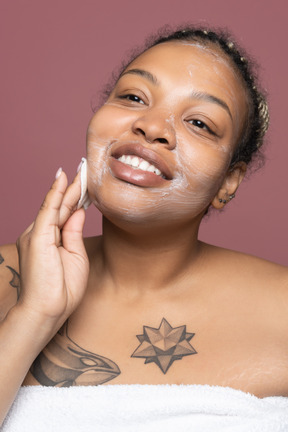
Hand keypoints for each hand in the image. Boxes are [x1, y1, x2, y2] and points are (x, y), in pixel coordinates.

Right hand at [16, 169, 88, 330]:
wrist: (47, 311)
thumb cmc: (62, 290)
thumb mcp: (75, 256)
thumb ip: (74, 232)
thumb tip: (80, 211)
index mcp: (51, 239)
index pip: (65, 213)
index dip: (76, 198)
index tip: (86, 184)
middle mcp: (41, 233)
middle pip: (61, 206)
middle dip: (74, 188)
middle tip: (84, 169)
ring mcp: (37, 233)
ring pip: (56, 205)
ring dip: (69, 187)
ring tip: (81, 170)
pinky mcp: (37, 236)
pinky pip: (48, 210)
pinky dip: (56, 193)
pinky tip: (64, 179)